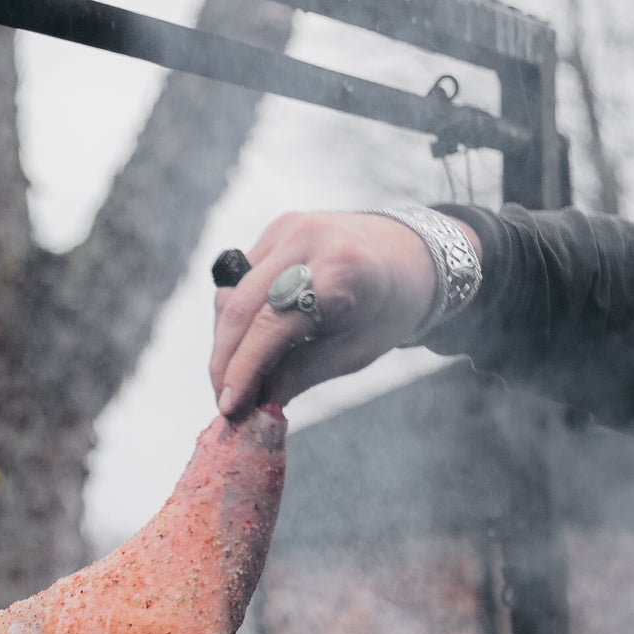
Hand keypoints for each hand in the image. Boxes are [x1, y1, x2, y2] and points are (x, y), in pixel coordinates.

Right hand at [209, 211, 479, 416]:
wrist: (410, 254)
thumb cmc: (387, 309)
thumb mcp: (355, 352)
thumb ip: (302, 374)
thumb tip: (256, 403)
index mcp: (339, 271)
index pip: (271, 326)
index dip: (243, 369)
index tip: (228, 405)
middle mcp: (307, 240)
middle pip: (240, 307)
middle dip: (224, 359)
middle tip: (223, 398)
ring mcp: (289, 228)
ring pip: (232, 293)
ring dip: (225, 340)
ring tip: (235, 377)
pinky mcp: (278, 228)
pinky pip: (240, 279)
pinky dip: (237, 316)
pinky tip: (247, 343)